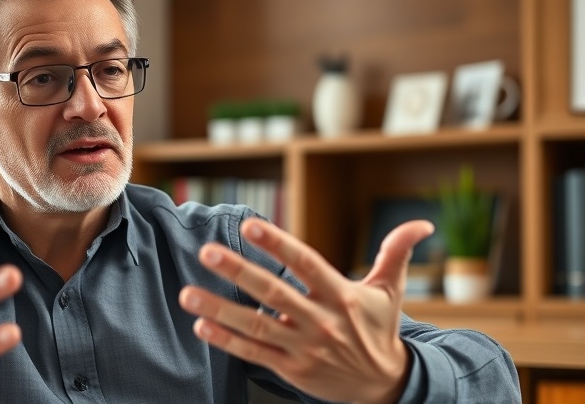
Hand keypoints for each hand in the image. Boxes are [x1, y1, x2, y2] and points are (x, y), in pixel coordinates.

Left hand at [179, 218, 432, 403]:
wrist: (385, 387)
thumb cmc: (379, 330)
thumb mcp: (390, 290)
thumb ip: (396, 252)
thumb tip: (423, 223)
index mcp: (341, 295)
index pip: (306, 264)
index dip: (278, 244)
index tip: (250, 225)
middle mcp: (321, 321)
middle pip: (274, 294)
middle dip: (238, 272)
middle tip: (207, 253)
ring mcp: (304, 348)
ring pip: (255, 326)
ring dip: (219, 309)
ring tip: (187, 294)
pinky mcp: (292, 369)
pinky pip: (253, 354)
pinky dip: (226, 341)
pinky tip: (202, 326)